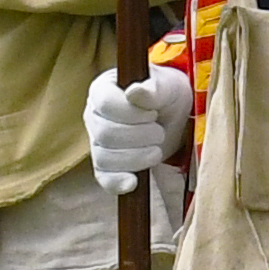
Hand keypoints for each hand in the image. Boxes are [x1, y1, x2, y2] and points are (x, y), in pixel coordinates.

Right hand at [84, 66, 194, 195]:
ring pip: (104, 158)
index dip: (132, 113)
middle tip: (159, 132)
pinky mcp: (106, 165)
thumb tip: (134, 92)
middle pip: (105, 134)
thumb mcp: (168, 86)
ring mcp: (97, 142)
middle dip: (139, 136)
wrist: (174, 116)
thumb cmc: (167, 94)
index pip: (106, 104)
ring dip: (137, 157)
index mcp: (102, 90)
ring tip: (157, 149)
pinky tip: (132, 183)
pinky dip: (117, 182)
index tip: (153, 113)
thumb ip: (154, 89)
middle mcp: (94, 116)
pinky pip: (103, 178)